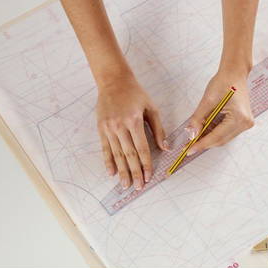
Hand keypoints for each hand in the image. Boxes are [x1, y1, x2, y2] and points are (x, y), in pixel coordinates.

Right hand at [97, 75, 167, 189]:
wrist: (113, 81)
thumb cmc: (135, 94)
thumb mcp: (151, 108)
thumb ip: (158, 129)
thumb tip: (166, 147)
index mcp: (134, 121)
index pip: (141, 148)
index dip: (146, 164)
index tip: (149, 176)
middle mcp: (120, 126)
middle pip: (129, 155)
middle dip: (134, 172)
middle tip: (138, 187)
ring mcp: (109, 128)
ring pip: (117, 154)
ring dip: (122, 171)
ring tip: (125, 185)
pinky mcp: (101, 128)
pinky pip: (105, 148)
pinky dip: (108, 161)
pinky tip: (111, 173)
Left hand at [186, 71, 253, 154]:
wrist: (235, 73)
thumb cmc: (223, 82)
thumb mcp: (207, 100)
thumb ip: (198, 119)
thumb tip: (191, 135)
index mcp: (239, 117)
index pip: (216, 137)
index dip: (201, 144)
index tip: (188, 150)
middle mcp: (245, 123)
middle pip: (220, 140)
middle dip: (203, 143)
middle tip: (188, 146)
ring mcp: (246, 123)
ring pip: (223, 138)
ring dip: (208, 138)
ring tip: (194, 138)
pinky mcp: (243, 122)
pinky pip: (226, 132)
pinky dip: (214, 133)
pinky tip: (204, 131)